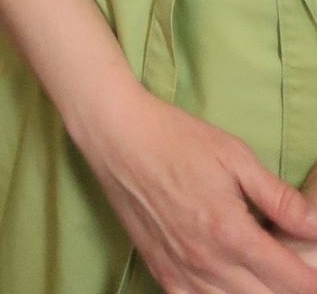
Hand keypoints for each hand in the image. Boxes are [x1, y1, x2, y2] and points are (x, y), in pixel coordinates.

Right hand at [84, 87, 316, 293]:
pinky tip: (227, 285)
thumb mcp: (235, 156)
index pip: (291, 279)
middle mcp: (209, 263)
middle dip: (286, 288)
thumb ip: (279, 198)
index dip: (312, 280)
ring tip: (261, 274)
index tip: (316, 273)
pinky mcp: (162, 274)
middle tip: (288, 267)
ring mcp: (183, 273)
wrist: (118, 136)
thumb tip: (316, 227)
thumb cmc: (177, 139)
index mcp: (231, 232)